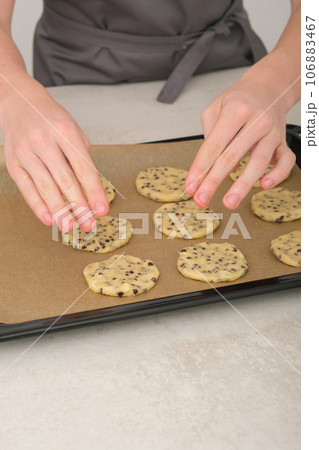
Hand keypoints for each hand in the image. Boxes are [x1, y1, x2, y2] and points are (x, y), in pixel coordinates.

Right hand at [2, 89, 108, 230]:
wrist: (19, 102)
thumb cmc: (51, 119)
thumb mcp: (73, 129)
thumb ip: (82, 157)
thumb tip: (90, 190)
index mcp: (65, 131)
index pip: (84, 167)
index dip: (94, 191)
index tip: (102, 210)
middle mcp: (44, 140)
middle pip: (65, 180)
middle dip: (79, 206)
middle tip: (88, 224)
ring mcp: (26, 151)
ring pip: (45, 186)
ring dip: (59, 210)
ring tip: (69, 227)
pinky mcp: (13, 162)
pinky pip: (26, 188)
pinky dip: (37, 205)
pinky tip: (48, 218)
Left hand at [185, 73, 295, 208]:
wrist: (268, 87)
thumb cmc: (239, 100)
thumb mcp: (215, 108)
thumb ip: (209, 137)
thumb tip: (212, 168)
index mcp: (236, 110)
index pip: (214, 145)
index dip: (200, 168)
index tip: (190, 186)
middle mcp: (256, 120)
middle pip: (231, 156)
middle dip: (214, 181)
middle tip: (201, 199)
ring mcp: (271, 132)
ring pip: (258, 162)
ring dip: (242, 185)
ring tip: (229, 201)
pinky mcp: (282, 142)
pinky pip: (286, 161)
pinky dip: (277, 174)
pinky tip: (264, 185)